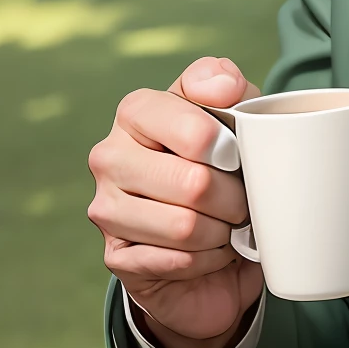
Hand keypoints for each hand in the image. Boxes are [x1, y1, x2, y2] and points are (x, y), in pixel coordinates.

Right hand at [88, 56, 263, 347]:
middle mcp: (110, 157)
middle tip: (242, 200)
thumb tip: (224, 87)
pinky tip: (210, 250)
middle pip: (194, 185)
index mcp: (136, 112)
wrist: (206, 228)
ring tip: (227, 224)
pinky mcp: (116, 256)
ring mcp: (106, 209)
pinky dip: (208, 260)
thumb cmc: (220, 161)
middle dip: (234, 198)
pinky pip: (178, 262)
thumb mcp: (234, 113)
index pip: (193, 131)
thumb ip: (228, 84)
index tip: (238, 158)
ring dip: (221, 231)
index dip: (229, 150)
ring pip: (185, 228)